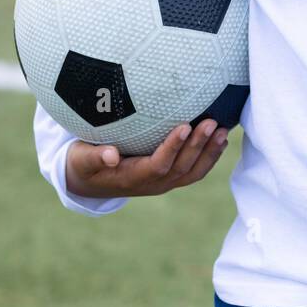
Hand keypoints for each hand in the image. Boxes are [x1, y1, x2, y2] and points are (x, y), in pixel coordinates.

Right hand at [65, 120, 229, 198]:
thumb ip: (95, 157)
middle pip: (181, 168)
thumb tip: (110, 155)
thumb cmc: (84, 163)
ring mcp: (164, 183)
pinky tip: (222, 139)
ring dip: (210, 152)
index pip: (158, 165)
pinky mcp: (170, 178)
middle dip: (199, 146)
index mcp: (131, 178)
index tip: (185, 125)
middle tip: (213, 122)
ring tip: (224, 130)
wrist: (90, 181)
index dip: (173, 147)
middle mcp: (152, 184)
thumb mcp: (82, 159)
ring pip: (193, 172)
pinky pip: (194, 171)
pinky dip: (210, 157)